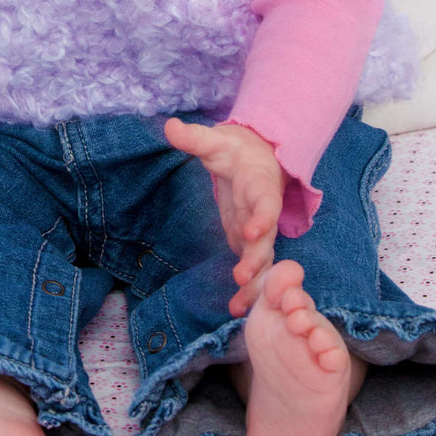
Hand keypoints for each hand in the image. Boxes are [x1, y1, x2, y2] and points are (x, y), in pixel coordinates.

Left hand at [164, 118, 285, 317]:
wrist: (253, 158)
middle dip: (256, 258)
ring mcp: (257, 230)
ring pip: (262, 260)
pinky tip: (236, 308)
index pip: (266, 202)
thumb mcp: (214, 140)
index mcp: (260, 185)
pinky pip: (252, 268)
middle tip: (241, 276)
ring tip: (238, 305)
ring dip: (254, 282)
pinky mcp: (248, 243)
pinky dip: (248, 288)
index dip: (262, 217)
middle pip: (267, 238)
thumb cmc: (233, 149)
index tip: (251, 229)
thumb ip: (193, 137)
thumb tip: (169, 126)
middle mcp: (264, 212)